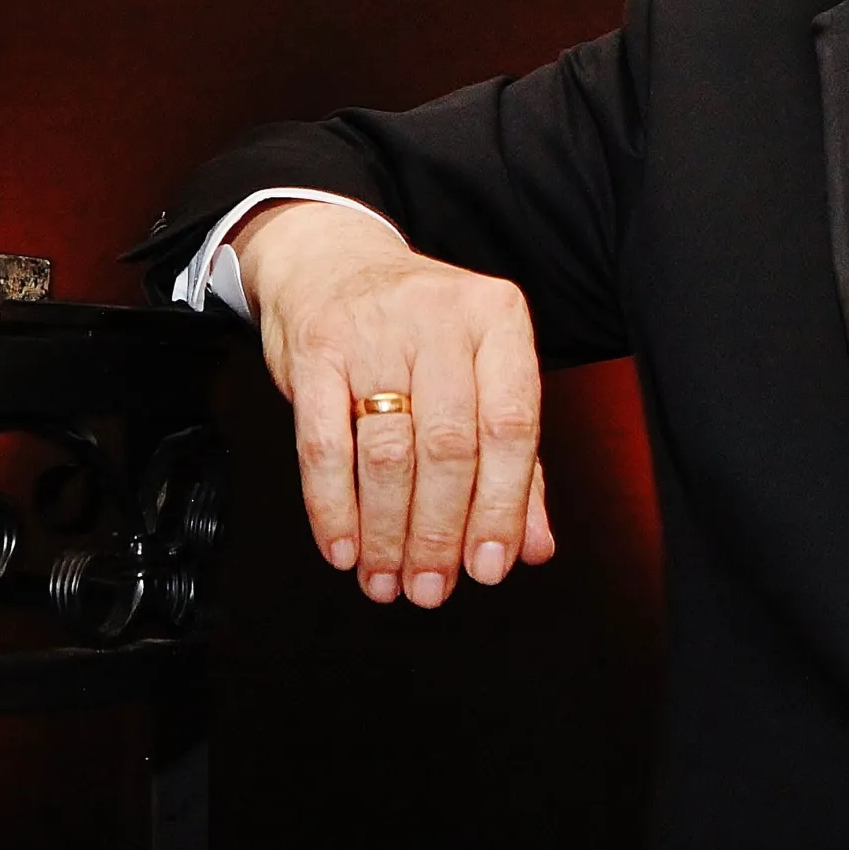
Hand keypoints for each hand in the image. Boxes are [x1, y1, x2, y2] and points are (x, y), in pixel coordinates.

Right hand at [235, 199, 555, 606]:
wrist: (331, 261)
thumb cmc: (417, 330)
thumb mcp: (478, 372)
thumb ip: (513, 459)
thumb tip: (533, 546)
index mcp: (497, 318)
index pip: (510, 425)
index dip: (503, 507)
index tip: (491, 567)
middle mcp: (440, 316)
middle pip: (449, 447)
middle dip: (440, 533)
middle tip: (432, 588)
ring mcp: (373, 329)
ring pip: (388, 453)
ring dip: (387, 532)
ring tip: (388, 579)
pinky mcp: (315, 348)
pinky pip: (324, 445)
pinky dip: (333, 507)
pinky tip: (344, 548)